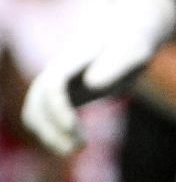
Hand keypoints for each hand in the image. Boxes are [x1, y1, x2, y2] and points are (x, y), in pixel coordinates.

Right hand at [21, 0, 175, 154]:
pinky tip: (74, 143)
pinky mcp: (62, 94)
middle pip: (37, 103)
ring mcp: (56, 82)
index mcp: (73, 58)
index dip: (58, 109)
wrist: (127, 33)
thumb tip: (93, 84)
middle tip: (79, 148)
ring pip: (34, 113)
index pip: (53, 85)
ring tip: (77, 148)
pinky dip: (52, 132)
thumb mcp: (135, 48)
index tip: (74, 128)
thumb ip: (118, 63)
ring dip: (49, 135)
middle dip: (51, 129)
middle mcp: (57, 71)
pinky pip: (44, 116)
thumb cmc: (134, 41)